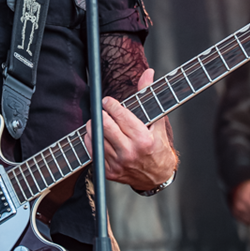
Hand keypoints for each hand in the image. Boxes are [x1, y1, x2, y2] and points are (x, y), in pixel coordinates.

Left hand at [85, 68, 176, 191]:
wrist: (157, 177)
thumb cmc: (158, 147)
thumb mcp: (157, 122)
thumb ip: (148, 96)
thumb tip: (147, 73)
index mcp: (143, 139)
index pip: (120, 116)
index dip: (111, 105)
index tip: (107, 101)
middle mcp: (130, 152)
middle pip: (105, 125)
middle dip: (101, 114)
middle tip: (102, 109)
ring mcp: (118, 164)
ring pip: (96, 138)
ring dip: (94, 126)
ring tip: (99, 121)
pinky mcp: (109, 172)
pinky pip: (93, 151)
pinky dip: (91, 140)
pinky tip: (96, 134)